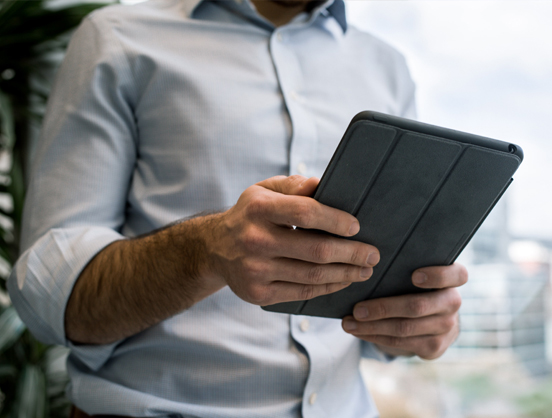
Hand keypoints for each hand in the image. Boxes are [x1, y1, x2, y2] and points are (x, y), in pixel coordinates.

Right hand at [207, 175, 379, 305]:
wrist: (214, 249)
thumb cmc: (250, 215)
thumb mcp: (264, 190)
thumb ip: (293, 186)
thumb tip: (322, 185)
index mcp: (258, 209)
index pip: (305, 212)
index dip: (335, 220)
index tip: (357, 227)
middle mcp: (255, 240)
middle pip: (316, 250)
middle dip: (352, 253)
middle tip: (373, 254)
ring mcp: (255, 271)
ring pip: (313, 275)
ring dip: (346, 273)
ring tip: (365, 269)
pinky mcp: (258, 294)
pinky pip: (302, 292)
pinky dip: (328, 287)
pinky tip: (343, 280)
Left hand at [341, 263, 467, 359]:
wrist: (431, 318)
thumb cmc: (414, 286)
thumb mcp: (415, 272)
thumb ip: (403, 266)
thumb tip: (366, 262)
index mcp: (453, 279)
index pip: (457, 275)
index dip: (437, 276)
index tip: (414, 276)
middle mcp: (453, 303)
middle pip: (418, 306)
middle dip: (383, 308)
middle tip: (357, 309)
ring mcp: (446, 328)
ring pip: (404, 328)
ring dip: (372, 327)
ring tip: (348, 323)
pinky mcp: (434, 347)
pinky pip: (400, 342)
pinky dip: (374, 337)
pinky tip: (358, 331)